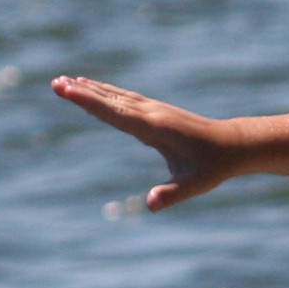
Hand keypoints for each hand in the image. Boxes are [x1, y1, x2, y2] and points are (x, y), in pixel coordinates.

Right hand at [53, 75, 231, 209]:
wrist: (233, 145)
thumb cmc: (213, 167)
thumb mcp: (195, 185)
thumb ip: (172, 195)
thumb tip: (151, 205)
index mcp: (156, 128)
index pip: (117, 113)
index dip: (91, 102)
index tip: (70, 90)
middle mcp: (152, 114)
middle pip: (111, 100)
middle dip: (83, 93)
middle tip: (56, 83)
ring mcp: (154, 109)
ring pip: (116, 96)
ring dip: (91, 89)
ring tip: (65, 82)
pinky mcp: (156, 111)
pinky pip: (124, 98)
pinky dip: (106, 92)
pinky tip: (93, 88)